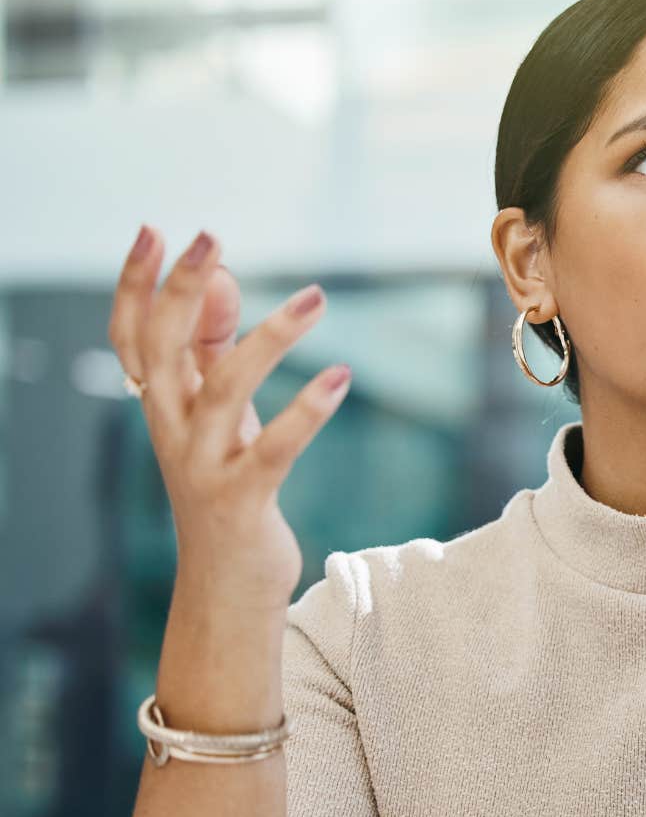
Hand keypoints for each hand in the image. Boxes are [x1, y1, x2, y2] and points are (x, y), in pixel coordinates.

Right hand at [108, 227, 349, 606]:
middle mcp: (171, 430)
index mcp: (161, 406)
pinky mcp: (242, 499)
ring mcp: (202, 466)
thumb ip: (216, 349)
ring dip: (269, 338)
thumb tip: (222, 277)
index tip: (154, 231)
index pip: (133, 336)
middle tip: (208, 237)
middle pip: (163, 349)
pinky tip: (340, 377)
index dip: (136, 285)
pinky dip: (307, 411)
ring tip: (316, 297)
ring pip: (223, 390)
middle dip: (182, 290)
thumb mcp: (220, 415)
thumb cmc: (228, 486)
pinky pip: (273, 449)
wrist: (226, 585)